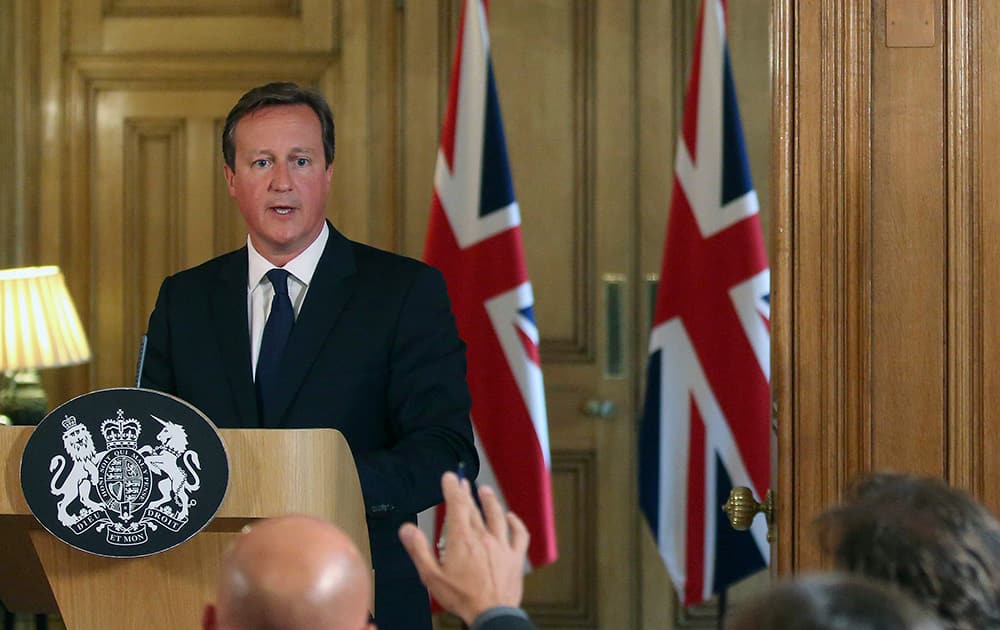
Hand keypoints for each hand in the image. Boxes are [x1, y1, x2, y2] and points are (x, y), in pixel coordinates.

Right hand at [399, 472, 529, 623]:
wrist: (491, 614)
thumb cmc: (461, 597)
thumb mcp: (432, 576)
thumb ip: (419, 550)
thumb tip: (407, 528)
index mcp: (462, 540)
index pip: (457, 505)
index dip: (452, 488)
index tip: (449, 477)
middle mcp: (483, 537)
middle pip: (474, 509)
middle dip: (466, 493)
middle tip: (462, 481)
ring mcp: (502, 545)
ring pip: (497, 516)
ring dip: (490, 501)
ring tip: (485, 490)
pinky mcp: (515, 556)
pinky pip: (519, 534)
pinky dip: (516, 523)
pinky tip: (511, 517)